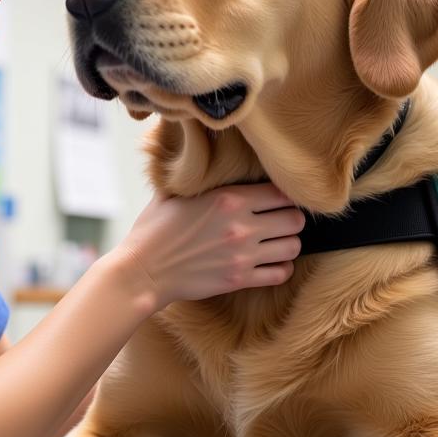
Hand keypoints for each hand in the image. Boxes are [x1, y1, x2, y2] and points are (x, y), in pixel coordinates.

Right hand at [114, 183, 304, 312]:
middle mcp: (242, 226)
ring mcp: (243, 255)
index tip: (275, 200)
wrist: (142, 272)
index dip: (283, 195)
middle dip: (290, 220)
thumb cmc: (152, 231)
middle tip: (279, 222)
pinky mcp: (240, 279)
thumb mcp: (171, 194)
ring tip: (275, 242)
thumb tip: (197, 157)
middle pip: (294, 220)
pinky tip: (269, 263)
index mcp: (229, 199)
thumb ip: (194, 178)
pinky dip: (280, 268)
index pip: (281, 193)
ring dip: (287, 244)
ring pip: (293, 247)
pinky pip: (280, 274)